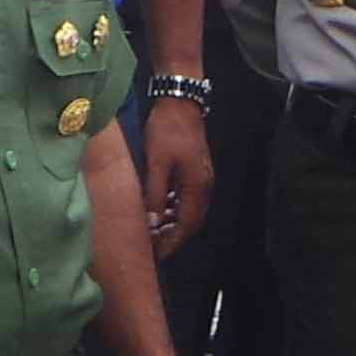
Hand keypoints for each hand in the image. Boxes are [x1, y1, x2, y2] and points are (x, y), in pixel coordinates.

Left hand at [141, 98, 213, 255]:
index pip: (187, 225)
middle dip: (173, 235)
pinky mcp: (195, 168)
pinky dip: (173, 207)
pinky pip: (186, 196)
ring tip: (153, 230)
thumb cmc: (166, 131)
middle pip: (191, 221)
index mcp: (197, 188)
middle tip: (153, 246)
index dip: (171, 242)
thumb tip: (152, 224)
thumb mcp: (156, 164)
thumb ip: (155, 196)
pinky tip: (159, 207)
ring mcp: (201, 176)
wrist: (179, 101)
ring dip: (172, 221)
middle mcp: (204, 186)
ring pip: (188, 209)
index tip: (156, 255)